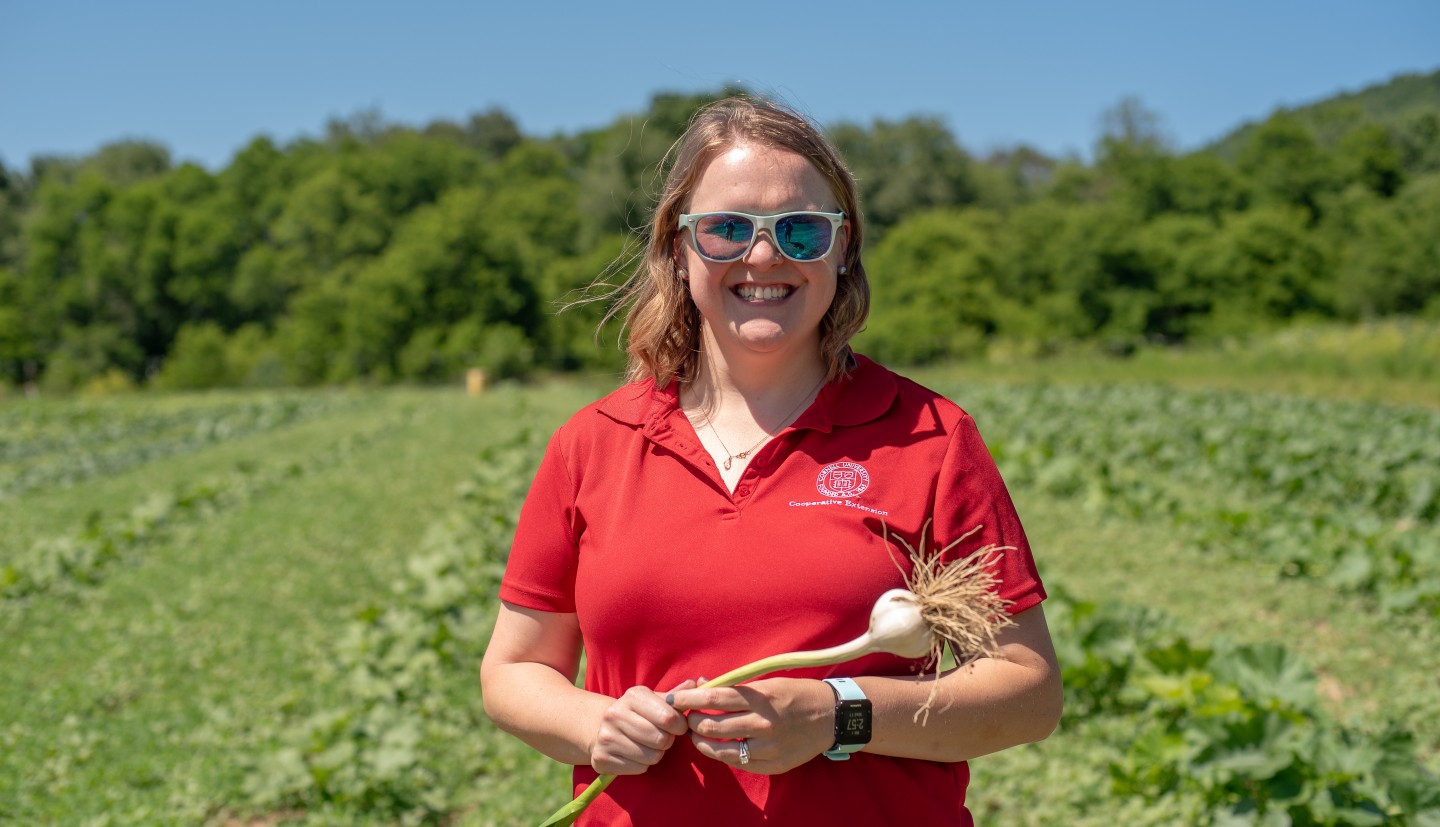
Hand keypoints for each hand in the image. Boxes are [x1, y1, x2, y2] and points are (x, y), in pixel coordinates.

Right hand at [589, 680, 694, 774]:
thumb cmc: (639, 713)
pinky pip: (639, 768)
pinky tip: (635, 754)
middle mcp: (615, 714)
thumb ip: (676, 695)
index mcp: (632, 695)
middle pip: (661, 739)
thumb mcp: (655, 700)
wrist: (602, 728)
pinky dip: (643, 765)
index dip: (680, 725)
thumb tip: (696, 684)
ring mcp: (606, 737)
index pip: (669, 717)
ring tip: (648, 744)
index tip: (678, 726)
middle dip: (668, 740)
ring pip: (652, 757)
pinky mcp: (601, 758)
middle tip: (663, 736)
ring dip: (657, 754)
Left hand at [669, 677, 832, 774]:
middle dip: (692, 723)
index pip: (714, 698)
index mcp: (760, 697)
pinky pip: (738, 763)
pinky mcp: (772, 765)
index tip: (672, 700)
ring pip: (720, 750)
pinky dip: (723, 754)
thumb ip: (734, 687)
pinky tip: (719, 746)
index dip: (688, 699)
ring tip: (697, 735)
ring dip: (702, 742)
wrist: (831, 716)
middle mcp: (763, 723)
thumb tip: (700, 685)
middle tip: (686, 719)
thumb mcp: (766, 683)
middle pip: (712, 726)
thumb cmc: (795, 694)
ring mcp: (768, 747)